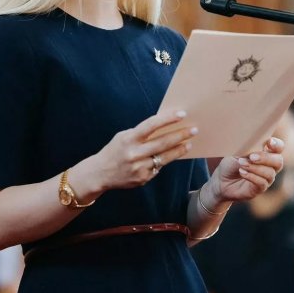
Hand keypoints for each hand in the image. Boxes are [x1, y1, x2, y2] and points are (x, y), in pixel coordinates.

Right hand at [76, 111, 196, 193]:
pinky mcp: (143, 178)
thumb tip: (164, 126)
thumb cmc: (115, 150)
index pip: (151, 125)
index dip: (167, 119)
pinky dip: (166, 160)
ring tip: (189, 143)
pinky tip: (172, 155)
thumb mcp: (124, 137)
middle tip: (194, 129)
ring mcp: (139, 167)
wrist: (100, 174)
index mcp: (129, 139)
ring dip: (179, 149)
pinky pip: (158, 167)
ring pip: (165, 157)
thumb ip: (141, 133)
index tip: (182, 114)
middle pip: (163, 142)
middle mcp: (135, 153)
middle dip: (180, 135)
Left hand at [211, 137, 284, 202]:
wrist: (221, 181)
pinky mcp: (260, 188)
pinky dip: (252, 176)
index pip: (279, 147)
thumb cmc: (231, 163)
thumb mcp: (236, 153)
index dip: (277, 145)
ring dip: (255, 168)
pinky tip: (242, 172)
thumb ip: (247, 150)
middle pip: (278, 161)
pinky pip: (262, 183)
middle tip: (252, 156)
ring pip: (270, 173)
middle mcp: (270, 166)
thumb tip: (252, 149)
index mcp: (266, 153)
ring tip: (241, 164)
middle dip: (266, 158)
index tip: (269, 142)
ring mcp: (266, 178)